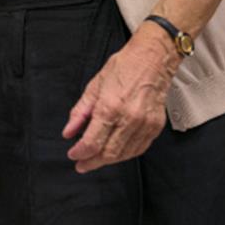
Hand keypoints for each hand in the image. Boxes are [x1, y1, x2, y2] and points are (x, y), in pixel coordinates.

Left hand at [62, 26, 178, 172]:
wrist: (152, 60)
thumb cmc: (123, 68)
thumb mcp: (93, 87)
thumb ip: (79, 113)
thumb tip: (69, 132)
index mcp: (110, 107)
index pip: (92, 142)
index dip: (80, 153)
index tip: (73, 155)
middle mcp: (129, 118)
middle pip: (108, 153)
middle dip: (92, 162)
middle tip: (82, 164)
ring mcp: (145, 124)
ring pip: (124, 154)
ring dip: (108, 160)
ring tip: (96, 159)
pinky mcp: (156, 126)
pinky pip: (139, 148)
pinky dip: (125, 154)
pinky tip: (116, 153)